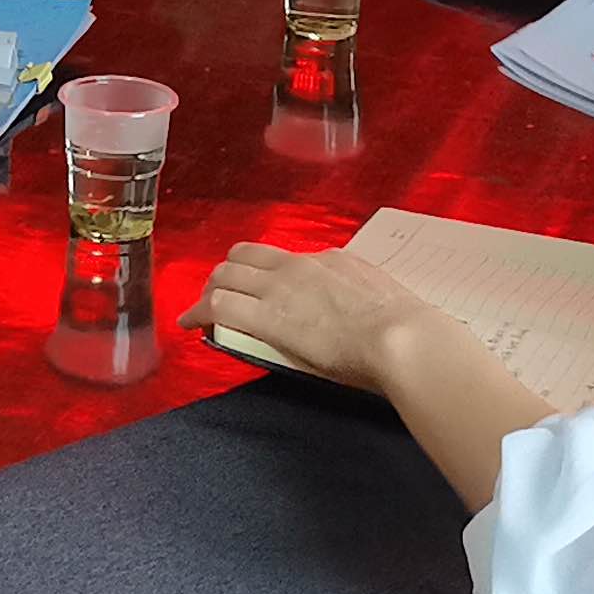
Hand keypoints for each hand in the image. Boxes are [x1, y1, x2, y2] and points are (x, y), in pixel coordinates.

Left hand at [200, 243, 445, 390]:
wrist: (399, 336)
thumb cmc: (402, 325)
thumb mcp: (378, 296)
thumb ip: (357, 295)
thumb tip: (355, 308)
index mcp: (330, 261)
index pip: (282, 260)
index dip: (261, 272)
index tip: (258, 287)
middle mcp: (299, 266)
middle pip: (246, 257)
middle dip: (227, 274)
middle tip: (219, 294)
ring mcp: (280, 288)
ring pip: (226, 276)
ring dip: (210, 291)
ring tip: (202, 309)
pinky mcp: (266, 315)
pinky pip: (221, 305)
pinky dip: (199, 311)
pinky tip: (191, 323)